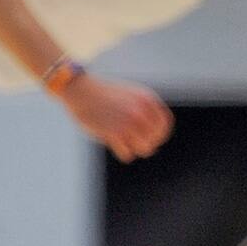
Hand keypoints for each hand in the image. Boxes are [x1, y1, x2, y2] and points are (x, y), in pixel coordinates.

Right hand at [56, 74, 173, 162]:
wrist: (81, 91)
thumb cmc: (104, 95)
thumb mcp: (130, 96)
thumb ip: (145, 110)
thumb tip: (156, 137)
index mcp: (147, 99)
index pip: (165, 124)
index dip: (160, 134)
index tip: (151, 137)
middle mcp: (141, 111)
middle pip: (155, 139)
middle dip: (145, 142)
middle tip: (132, 139)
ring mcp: (128, 122)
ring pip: (145, 149)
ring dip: (135, 148)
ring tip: (125, 142)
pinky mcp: (114, 133)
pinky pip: (128, 154)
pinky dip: (122, 151)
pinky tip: (114, 142)